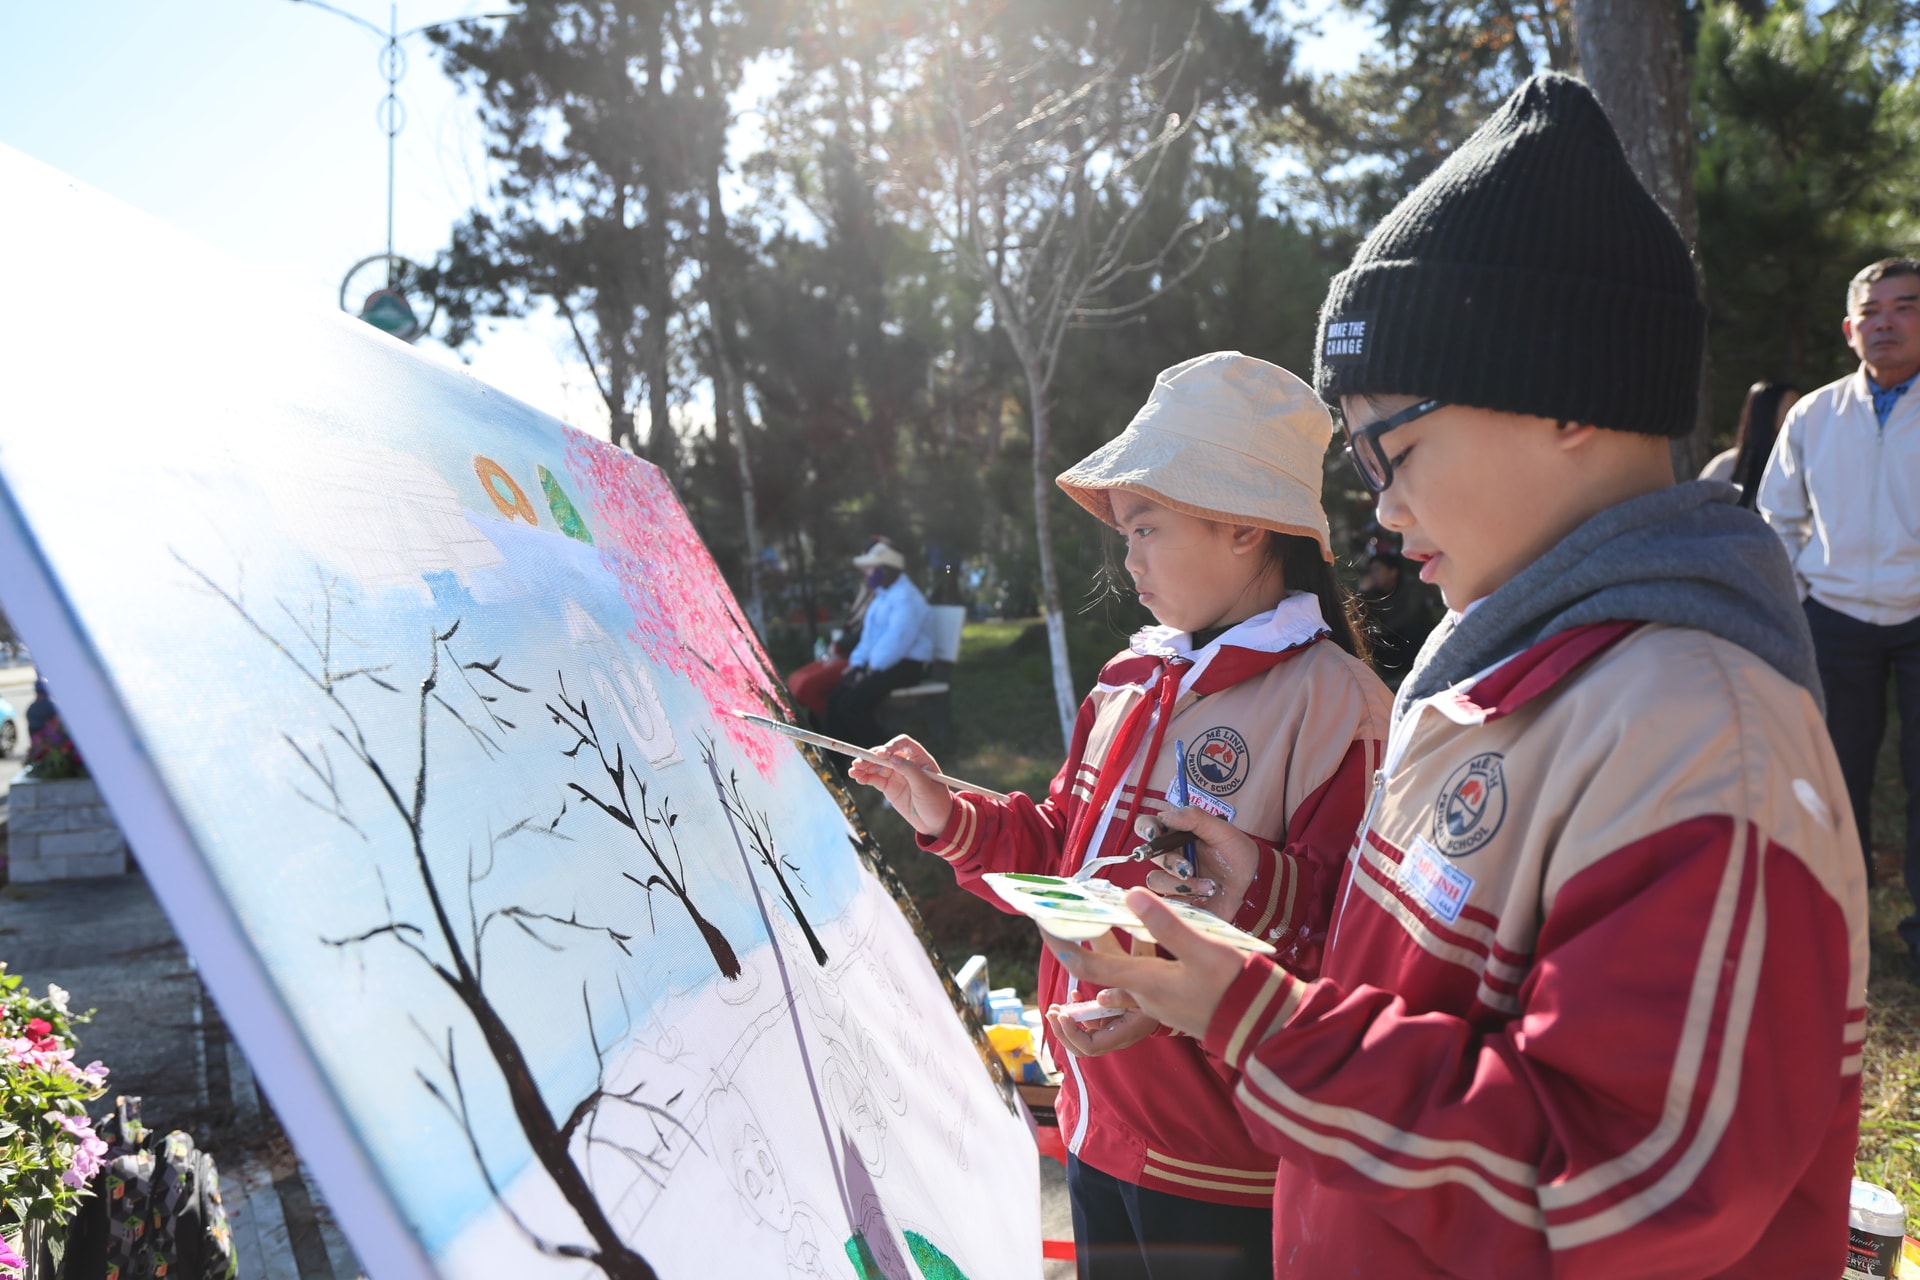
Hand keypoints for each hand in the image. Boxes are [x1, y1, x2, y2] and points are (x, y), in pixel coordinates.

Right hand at [847, 735, 954, 836]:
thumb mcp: (926, 787)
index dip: (891, 746)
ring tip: (853, 771)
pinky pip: (874, 779)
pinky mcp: (889, 787)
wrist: (935, 823)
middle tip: (859, 763)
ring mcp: (896, 775)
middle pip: (885, 754)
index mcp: (920, 759)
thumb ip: (910, 771)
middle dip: (871, 757)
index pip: (903, 744)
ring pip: (877, 766)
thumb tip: (892, 757)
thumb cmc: (936, 802)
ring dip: (864, 766)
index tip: (881, 755)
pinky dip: (865, 777)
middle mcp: (906, 763)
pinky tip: (857, 778)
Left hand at [1043, 889, 1245, 1037]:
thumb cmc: (1237, 988)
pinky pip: (1139, 988)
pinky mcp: (1175, 1008)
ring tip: (1096, 931)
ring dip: (1103, 962)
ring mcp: (1160, 1007)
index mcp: (1145, 984)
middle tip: (1066, 921)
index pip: (1087, 968)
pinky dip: (1128, 970)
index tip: (1042, 923)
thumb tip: (1130, 894)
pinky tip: (1139, 957)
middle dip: (1079, 950)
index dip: (1061, 946)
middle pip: (1098, 976)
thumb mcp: (1204, 949)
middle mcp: (1145, 999)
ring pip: (1118, 983)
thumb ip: (1166, 925)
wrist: (1266, 1029)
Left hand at [1045, 993, 1159, 1057]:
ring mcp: (1112, 1032)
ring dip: (1065, 1024)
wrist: (1170, 996)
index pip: (1091, 1046)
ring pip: (1082, 1037)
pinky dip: (1078, 1013)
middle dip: (1063, 1033)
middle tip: (1051, 1013)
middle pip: (1082, 1048)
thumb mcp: (1144, 992)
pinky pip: (1089, 1024)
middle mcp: (1115, 1038)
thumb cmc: (1160, 994)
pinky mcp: (1110, 1023)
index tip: (1063, 1016)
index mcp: (1123, 1034)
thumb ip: (1123, 997)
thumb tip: (1100, 999)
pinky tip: (1074, 995)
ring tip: (1053, 1007)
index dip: (1073, 1034)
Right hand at [1138, 807, 1260, 920]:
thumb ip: (1195, 818)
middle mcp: (1171, 855)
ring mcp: (1172, 878)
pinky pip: (1167, 899)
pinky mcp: (1177, 899)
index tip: (1154, 834)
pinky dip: (1188, 896)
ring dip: (1182, 883)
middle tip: (1188, 868)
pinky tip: (1207, 893)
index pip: (1149, 826)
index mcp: (1177, 834)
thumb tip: (1167, 814)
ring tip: (1209, 885)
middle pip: (1149, 854)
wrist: (1253, 885)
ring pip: (1156, 879)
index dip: (1146, 828)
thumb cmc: (1238, 854)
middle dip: (1169, 861)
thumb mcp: (1222, 831)